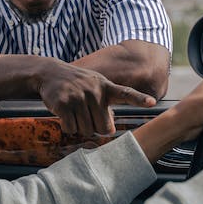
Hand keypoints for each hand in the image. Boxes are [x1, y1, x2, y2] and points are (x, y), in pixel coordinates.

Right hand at [33, 60, 155, 135]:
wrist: (50, 73)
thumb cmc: (77, 83)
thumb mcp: (95, 86)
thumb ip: (105, 104)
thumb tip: (109, 129)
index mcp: (106, 86)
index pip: (126, 93)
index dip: (139, 99)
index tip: (152, 102)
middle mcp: (94, 91)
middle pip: (102, 127)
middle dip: (95, 128)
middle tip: (86, 116)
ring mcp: (78, 97)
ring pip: (86, 130)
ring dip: (79, 127)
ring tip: (74, 112)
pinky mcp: (63, 104)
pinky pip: (71, 128)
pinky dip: (68, 127)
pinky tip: (64, 114)